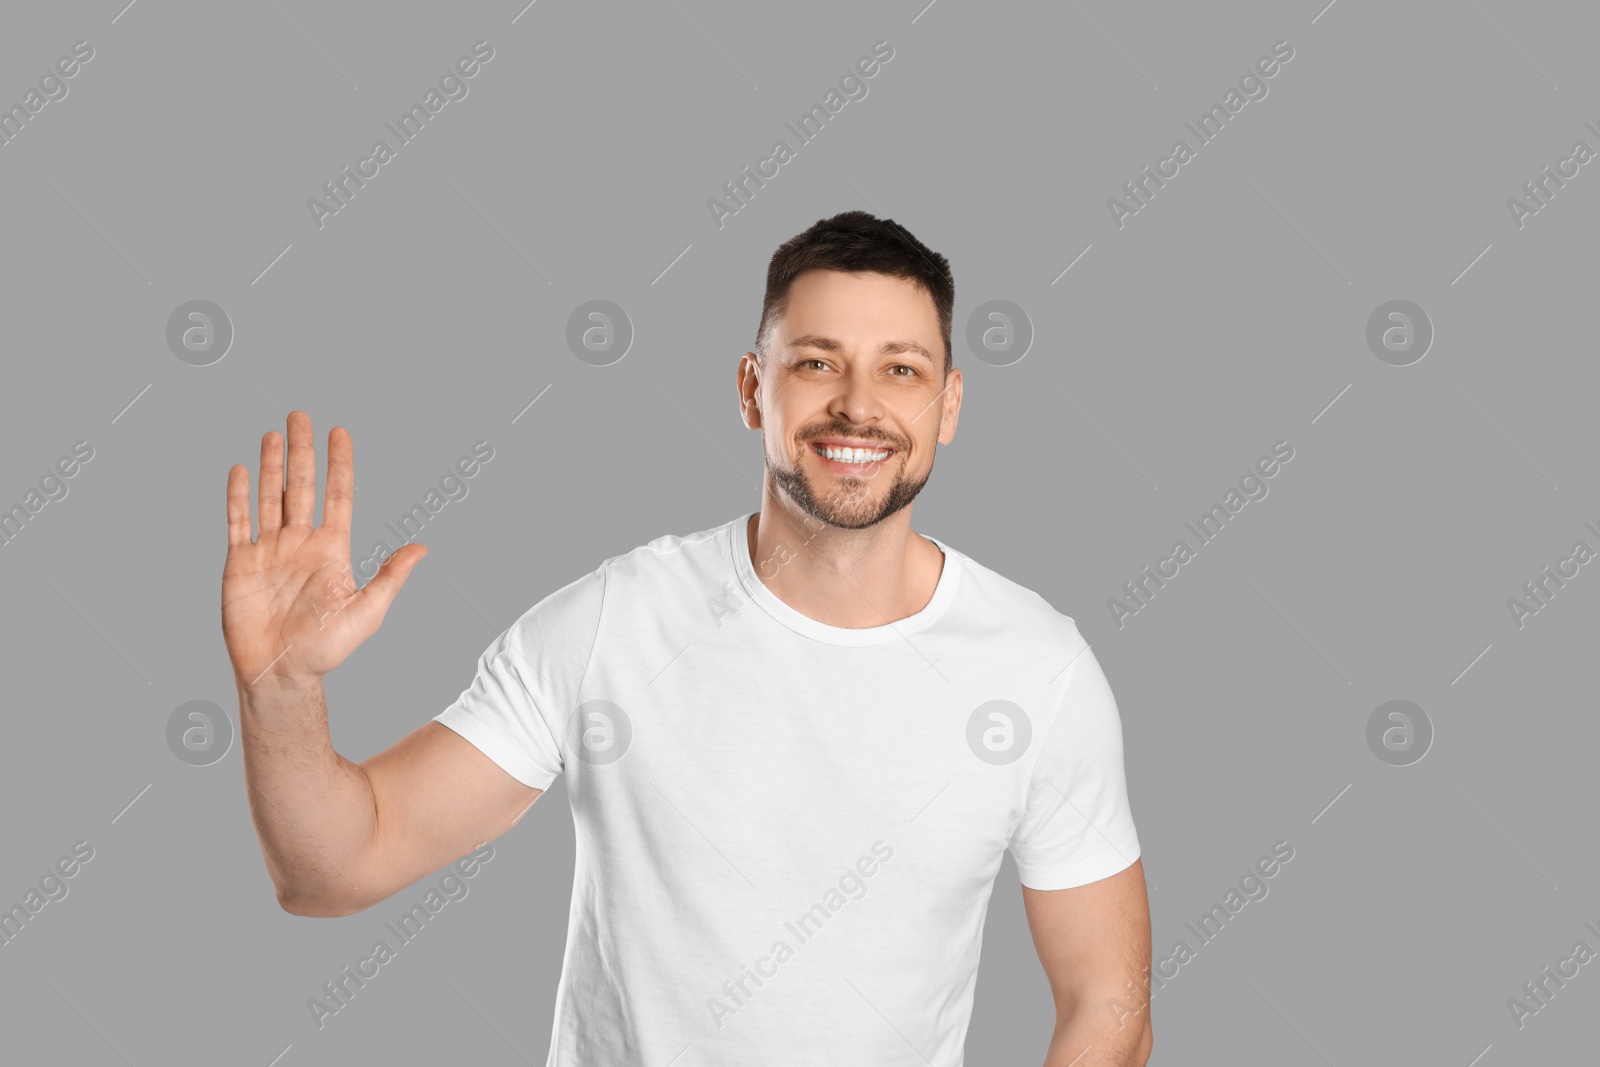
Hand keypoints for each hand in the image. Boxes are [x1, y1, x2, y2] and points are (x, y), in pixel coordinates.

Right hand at [223, 411, 425, 689]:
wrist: (280, 673)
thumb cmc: (326, 649)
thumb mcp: (367, 611)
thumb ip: (390, 577)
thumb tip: (423, 548)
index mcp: (331, 550)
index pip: (338, 495)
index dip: (339, 464)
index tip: (340, 432)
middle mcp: (300, 543)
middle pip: (301, 486)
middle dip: (302, 451)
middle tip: (301, 415)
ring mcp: (269, 551)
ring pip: (270, 497)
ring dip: (271, 465)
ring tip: (274, 433)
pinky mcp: (240, 563)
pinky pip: (238, 522)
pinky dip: (238, 496)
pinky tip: (242, 470)